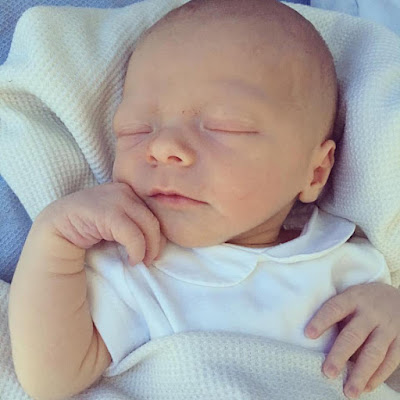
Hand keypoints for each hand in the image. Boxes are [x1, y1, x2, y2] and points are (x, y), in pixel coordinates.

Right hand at [40, 182, 165, 265]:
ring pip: (147, 226)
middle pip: (154, 219)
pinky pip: (133, 234)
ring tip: (141, 261)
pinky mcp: (107, 212)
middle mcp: (124, 190)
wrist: (57, 229)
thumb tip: (160, 236)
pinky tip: (131, 260)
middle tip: (150, 260)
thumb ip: (134, 220)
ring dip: (148, 249)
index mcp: (129, 190)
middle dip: (156, 243)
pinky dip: (137, 250)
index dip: (159, 233)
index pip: (155, 211)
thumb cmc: (90, 227)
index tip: (154, 250)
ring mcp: (116, 199)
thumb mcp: (117, 220)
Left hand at [304, 282, 399, 397]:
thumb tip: (317, 343)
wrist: (398, 298)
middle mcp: (371, 313)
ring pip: (374, 353)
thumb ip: (338, 316)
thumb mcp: (350, 298)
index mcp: (354, 298)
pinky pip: (390, 361)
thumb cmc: (363, 302)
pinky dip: (377, 377)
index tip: (308, 334)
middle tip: (328, 372)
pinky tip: (365, 388)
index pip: (335, 308)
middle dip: (340, 355)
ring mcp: (387, 328)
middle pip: (354, 335)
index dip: (322, 321)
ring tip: (349, 392)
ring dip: (360, 374)